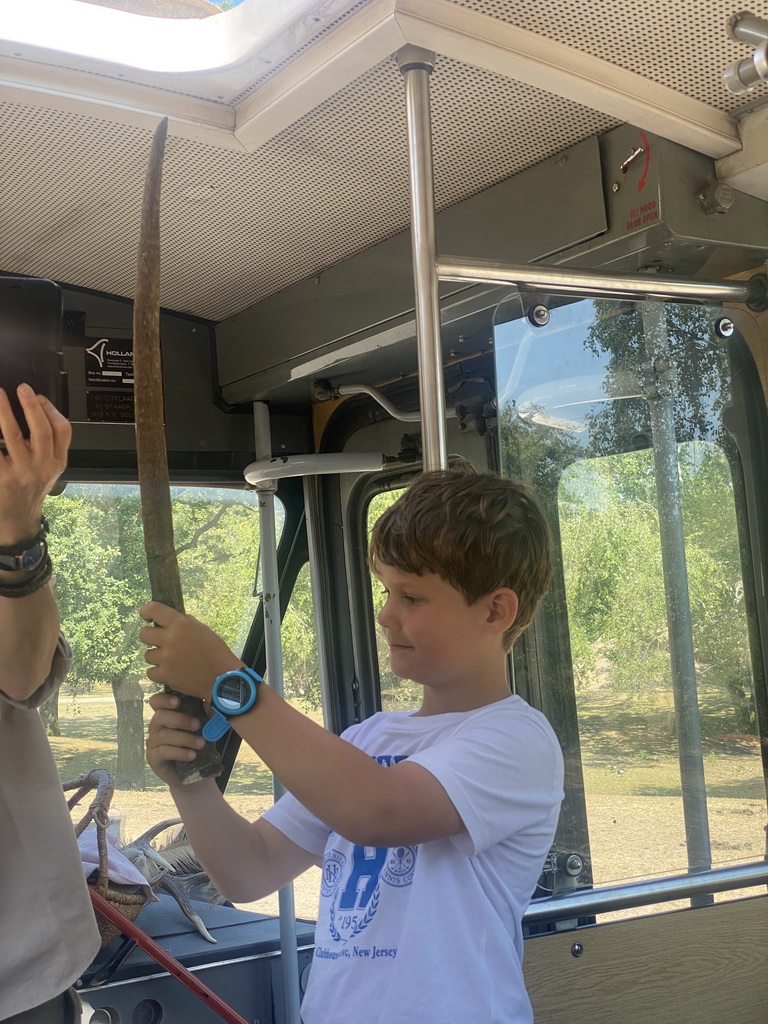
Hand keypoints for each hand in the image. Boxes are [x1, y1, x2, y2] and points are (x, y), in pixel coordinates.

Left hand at [0, 384, 70, 544]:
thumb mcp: (50, 469)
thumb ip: (49, 445)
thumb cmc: (31, 490)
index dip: (51, 410)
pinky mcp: (2, 478)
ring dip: (5, 414)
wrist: (17, 520)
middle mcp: (42, 467)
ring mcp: (21, 473)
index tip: (38, 397)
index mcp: (57, 461)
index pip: (63, 431)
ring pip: (14, 437)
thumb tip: (36, 411)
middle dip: (32, 407)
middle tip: (22, 389)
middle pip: (43, 432)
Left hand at [139, 601, 241, 700]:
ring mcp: (166, 658)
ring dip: (157, 657)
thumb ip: (184, 623)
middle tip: (160, 643)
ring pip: (147, 655)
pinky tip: (170, 672)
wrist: (222, 676)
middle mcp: (171, 638)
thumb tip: (168, 621)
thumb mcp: (201, 629)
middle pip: (143, 634)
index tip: (147, 617)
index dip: (146, 611)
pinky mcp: (165, 675)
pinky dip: (159, 673)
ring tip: (171, 660)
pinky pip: (151, 672)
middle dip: (150, 637)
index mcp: (181, 623)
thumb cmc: (215, 651)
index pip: (153, 609)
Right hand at [145, 691, 207, 786]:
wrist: (195, 773)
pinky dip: (179, 752)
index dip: (164, 699)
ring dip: (184, 738)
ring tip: (201, 744)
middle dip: (180, 719)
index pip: (157, 701)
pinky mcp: (153, 758)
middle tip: (197, 725)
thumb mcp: (205, 728)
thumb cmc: (197, 744)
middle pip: (160, 716)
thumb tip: (208, 703)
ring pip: (163, 735)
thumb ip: (206, 714)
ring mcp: (153, 742)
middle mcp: (156, 726)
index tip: (178, 702)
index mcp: (166, 714)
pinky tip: (191, 755)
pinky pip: (163, 752)